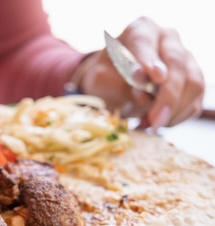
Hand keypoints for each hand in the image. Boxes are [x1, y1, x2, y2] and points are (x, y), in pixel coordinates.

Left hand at [78, 17, 203, 129]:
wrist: (113, 85)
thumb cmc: (105, 78)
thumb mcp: (100, 79)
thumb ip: (117, 83)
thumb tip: (144, 93)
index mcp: (141, 31)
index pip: (145, 42)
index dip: (149, 60)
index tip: (154, 77)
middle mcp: (167, 40)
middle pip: (177, 64)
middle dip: (167, 96)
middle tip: (155, 121)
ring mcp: (185, 59)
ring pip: (194, 84)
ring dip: (174, 111)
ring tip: (150, 125)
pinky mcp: (192, 82)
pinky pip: (194, 102)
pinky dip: (176, 117)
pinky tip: (156, 123)